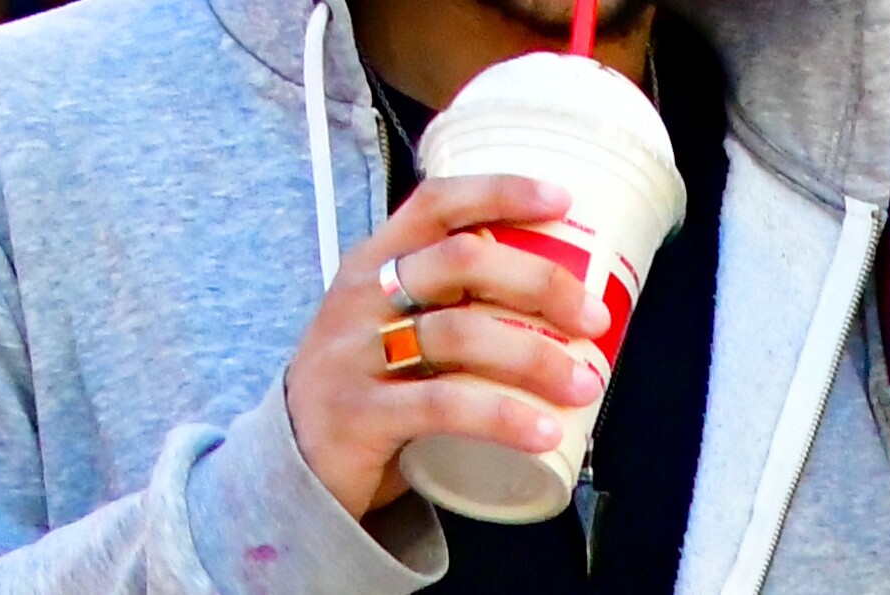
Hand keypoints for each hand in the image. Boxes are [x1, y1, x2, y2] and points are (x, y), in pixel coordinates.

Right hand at [280, 176, 616, 518]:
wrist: (294, 461)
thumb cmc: (370, 381)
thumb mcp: (396, 324)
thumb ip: (455, 301)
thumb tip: (566, 299)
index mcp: (376, 261)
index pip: (437, 204)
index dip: (501, 192)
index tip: (562, 201)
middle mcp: (362, 295)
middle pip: (461, 261)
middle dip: (541, 283)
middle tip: (595, 319)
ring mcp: (355, 353)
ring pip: (458, 334)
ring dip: (536, 358)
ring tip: (586, 384)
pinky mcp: (359, 414)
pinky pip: (442, 406)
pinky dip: (503, 417)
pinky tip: (545, 433)